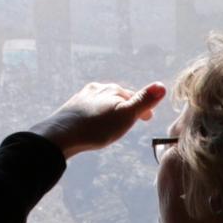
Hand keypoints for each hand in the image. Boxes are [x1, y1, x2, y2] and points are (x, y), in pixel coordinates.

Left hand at [34, 80, 164, 159]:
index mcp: (112, 89)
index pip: (133, 96)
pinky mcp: (71, 108)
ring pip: (102, 101)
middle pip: (117, 97)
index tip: (148, 119)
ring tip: (114, 121)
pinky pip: (89, 109)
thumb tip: (162, 85)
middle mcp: (97, 89)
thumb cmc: (96, 128)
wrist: (60, 136)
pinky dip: (97, 114)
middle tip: (133, 119)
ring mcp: (82, 97)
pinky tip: (94, 123)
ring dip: (110, 109)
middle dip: (126, 106)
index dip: (143, 108)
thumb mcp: (125, 115)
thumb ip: (143, 101)